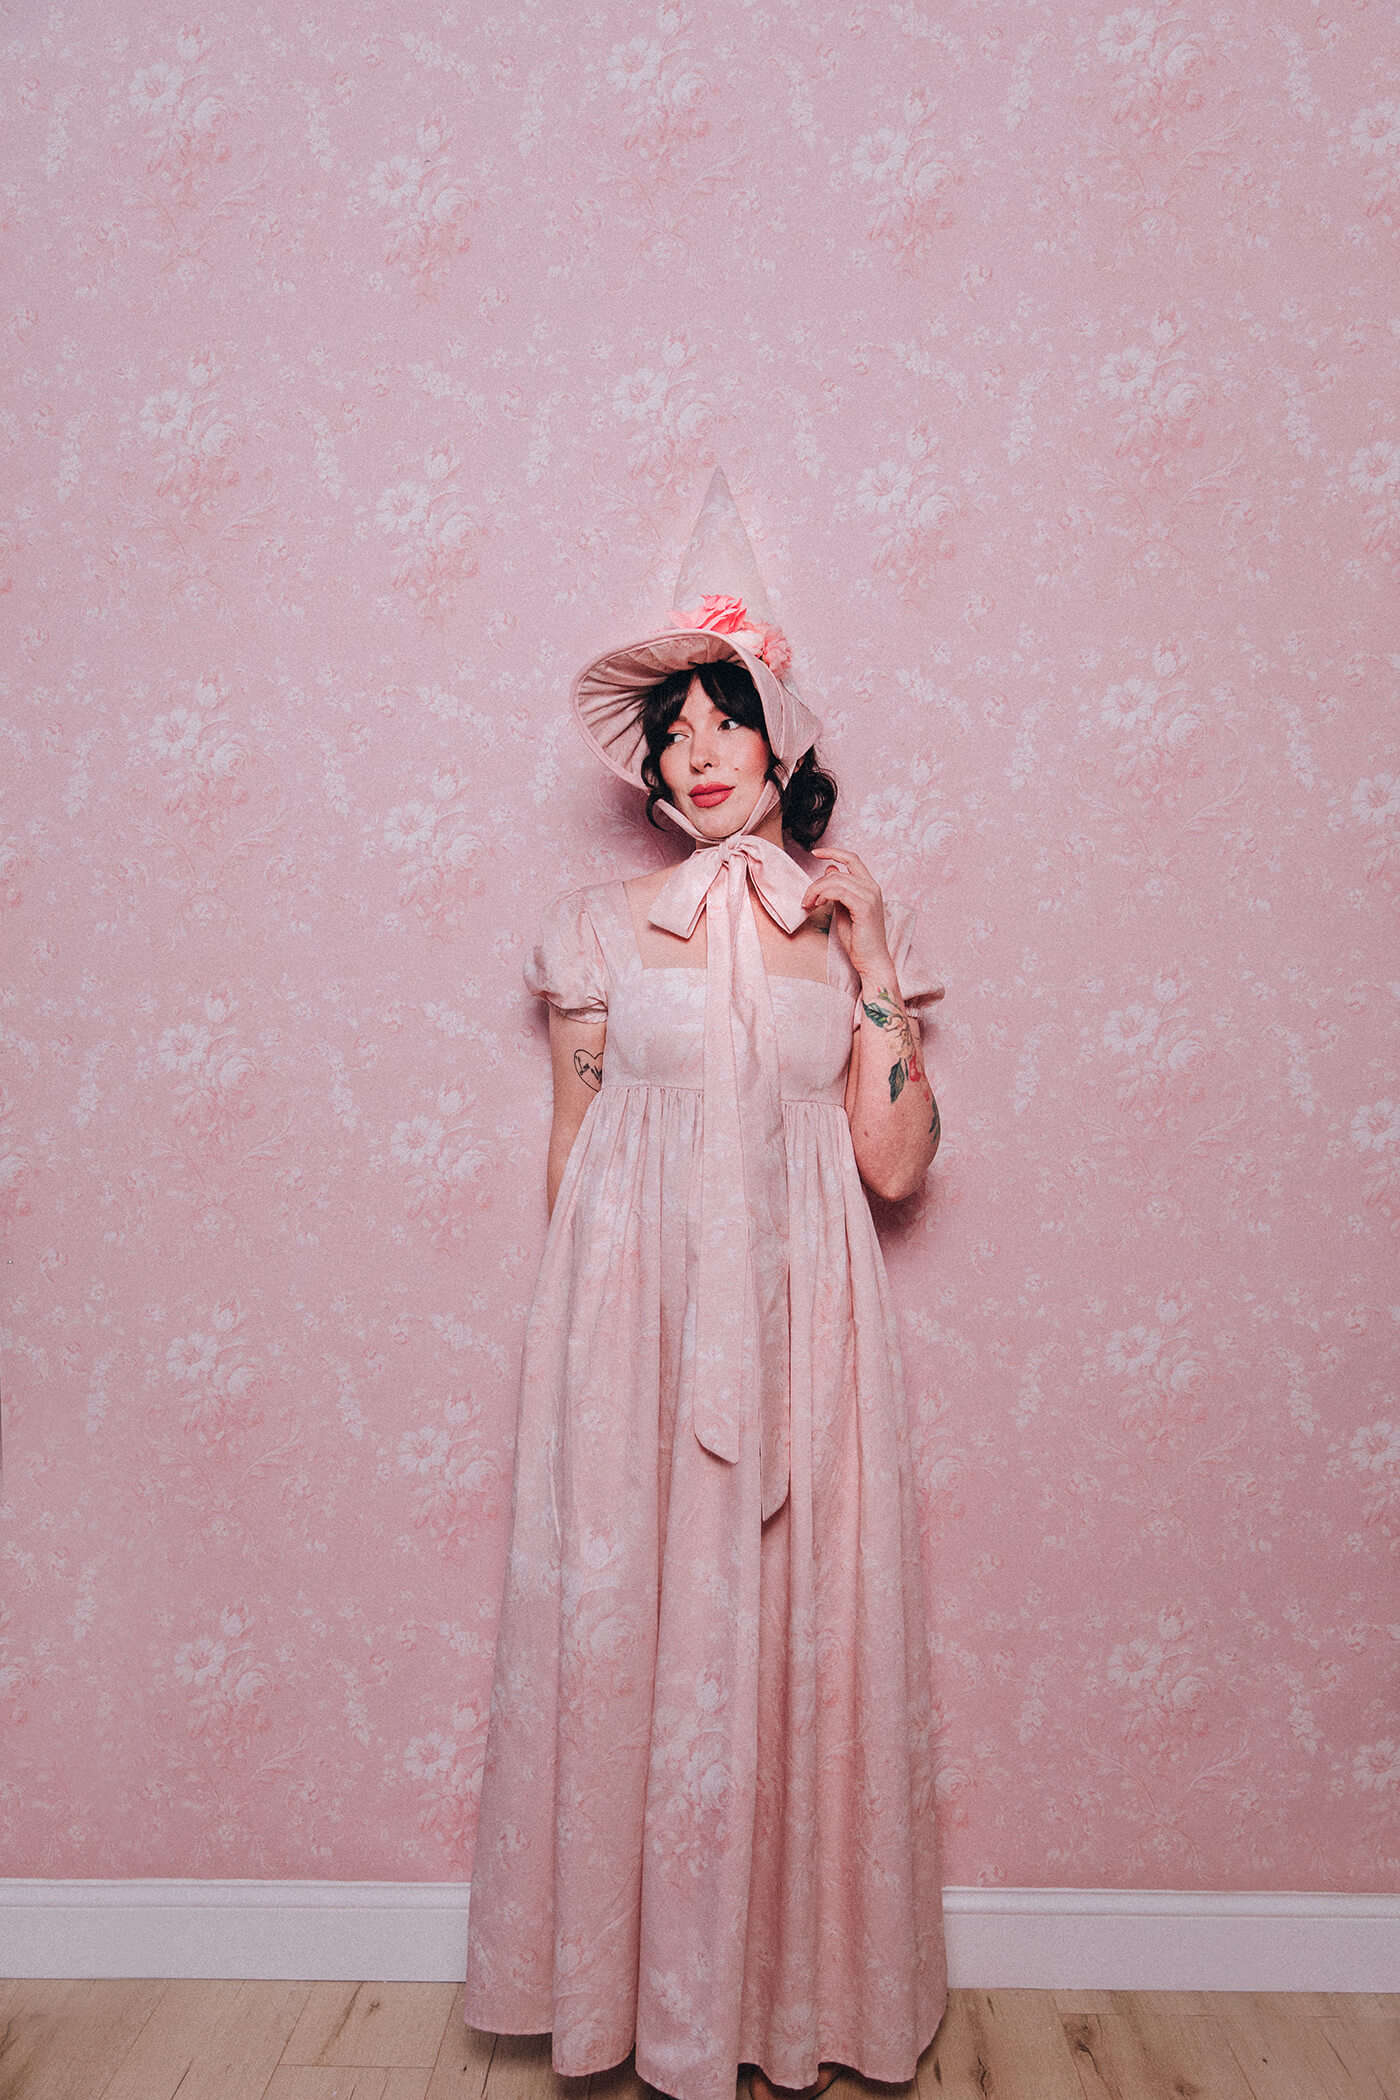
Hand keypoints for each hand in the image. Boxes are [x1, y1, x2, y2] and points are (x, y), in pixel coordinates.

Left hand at [801, 848, 894, 983]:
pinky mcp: (864, 907)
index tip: (816, 853)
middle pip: (837, 873)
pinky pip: (838, 892)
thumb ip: (838, 890)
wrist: (871, 960)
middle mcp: (872, 887)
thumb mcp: (844, 908)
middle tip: (806, 900)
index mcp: (869, 886)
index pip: (852, 859)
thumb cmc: (858, 938)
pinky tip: (818, 905)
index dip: (833, 852)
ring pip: (835, 881)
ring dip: (816, 891)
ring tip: (810, 904)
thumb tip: (830, 870)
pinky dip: (823, 895)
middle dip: (816, 884)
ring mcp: (870, 896)